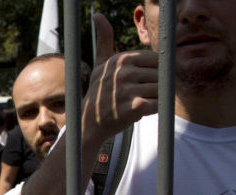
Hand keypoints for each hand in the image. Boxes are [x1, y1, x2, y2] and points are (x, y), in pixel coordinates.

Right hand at [81, 13, 158, 144]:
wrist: (89, 125)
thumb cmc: (100, 94)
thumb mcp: (101, 64)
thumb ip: (104, 39)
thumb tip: (98, 14)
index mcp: (121, 59)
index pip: (155, 60)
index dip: (152, 73)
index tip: (138, 83)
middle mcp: (124, 72)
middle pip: (160, 75)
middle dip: (154, 86)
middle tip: (135, 96)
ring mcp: (129, 89)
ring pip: (161, 90)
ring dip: (153, 99)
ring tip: (134, 104)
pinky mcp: (135, 106)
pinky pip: (159, 104)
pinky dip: (153, 110)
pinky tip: (138, 112)